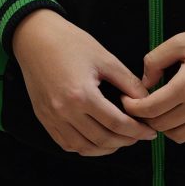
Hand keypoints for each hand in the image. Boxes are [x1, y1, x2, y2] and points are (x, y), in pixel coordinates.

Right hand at [9, 10, 154, 155]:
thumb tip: (146, 101)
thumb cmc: (69, 42)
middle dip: (126, 141)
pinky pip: (66, 143)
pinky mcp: (43, 118)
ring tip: (119, 139)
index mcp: (81, 94)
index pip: (117, 123)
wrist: (34, 37)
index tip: (150, 131)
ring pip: (84, 147)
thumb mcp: (104, 58)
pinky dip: (84, 147)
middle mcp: (64, 111)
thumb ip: (128, 82)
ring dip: (105, 148)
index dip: (138, 131)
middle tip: (138, 135)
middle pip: (102, 139)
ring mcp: (51, 117)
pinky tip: (96, 139)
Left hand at [124, 24, 184, 145]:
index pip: (150, 109)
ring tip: (162, 113)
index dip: (133, 108)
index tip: (127, 102)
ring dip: (166, 128)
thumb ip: (155, 61)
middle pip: (162, 125)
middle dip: (146, 118)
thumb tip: (145, 84)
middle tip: (142, 108)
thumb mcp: (181, 41)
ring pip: (179, 137)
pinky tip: (183, 120)